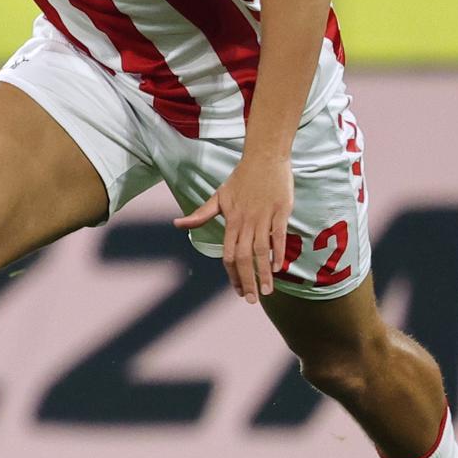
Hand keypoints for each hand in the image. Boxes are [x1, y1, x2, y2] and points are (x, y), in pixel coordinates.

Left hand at [174, 152, 293, 303]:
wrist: (263, 158)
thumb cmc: (240, 178)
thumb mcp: (218, 197)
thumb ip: (200, 215)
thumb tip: (177, 224)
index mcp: (231, 220)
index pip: (228, 254)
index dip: (232, 274)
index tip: (237, 291)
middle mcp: (246, 222)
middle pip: (244, 257)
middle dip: (247, 280)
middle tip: (251, 300)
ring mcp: (264, 217)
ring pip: (262, 250)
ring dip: (264, 272)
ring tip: (267, 291)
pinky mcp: (281, 211)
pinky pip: (279, 235)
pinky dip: (278, 252)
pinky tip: (279, 268)